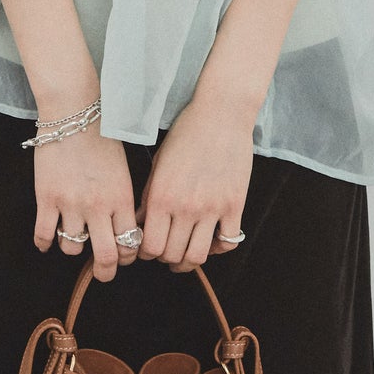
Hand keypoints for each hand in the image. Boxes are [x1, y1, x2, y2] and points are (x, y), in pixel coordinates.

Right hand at [32, 127, 140, 283]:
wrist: (73, 111)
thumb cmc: (103, 133)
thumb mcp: (124, 167)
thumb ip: (124, 198)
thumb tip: (125, 225)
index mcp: (121, 198)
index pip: (130, 243)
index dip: (128, 256)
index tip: (123, 256)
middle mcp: (98, 206)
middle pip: (106, 257)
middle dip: (106, 272)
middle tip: (103, 273)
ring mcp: (71, 204)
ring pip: (72, 248)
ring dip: (74, 248)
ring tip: (74, 240)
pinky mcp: (46, 199)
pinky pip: (44, 235)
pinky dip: (45, 243)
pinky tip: (46, 243)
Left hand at [136, 92, 254, 272]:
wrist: (220, 114)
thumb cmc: (186, 133)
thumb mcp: (159, 163)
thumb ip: (148, 196)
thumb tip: (139, 223)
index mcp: (161, 196)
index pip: (150, 247)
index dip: (147, 254)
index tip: (149, 249)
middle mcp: (185, 207)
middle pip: (173, 255)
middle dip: (167, 259)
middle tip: (168, 252)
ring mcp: (212, 208)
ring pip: (199, 256)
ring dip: (190, 260)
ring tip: (187, 253)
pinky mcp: (235, 205)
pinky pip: (228, 242)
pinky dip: (220, 247)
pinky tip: (213, 239)